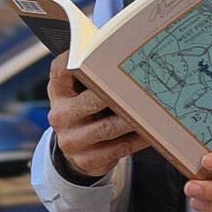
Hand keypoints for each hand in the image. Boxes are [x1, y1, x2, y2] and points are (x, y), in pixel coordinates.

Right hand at [47, 53, 149, 179]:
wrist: (75, 147)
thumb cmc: (85, 108)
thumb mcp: (80, 90)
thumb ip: (93, 76)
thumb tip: (125, 55)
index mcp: (58, 91)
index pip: (62, 70)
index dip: (77, 59)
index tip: (98, 51)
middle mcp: (60, 116)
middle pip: (91, 101)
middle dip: (116, 93)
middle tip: (140, 85)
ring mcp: (72, 140)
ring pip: (108, 127)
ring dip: (132, 118)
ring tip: (152, 109)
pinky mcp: (87, 160)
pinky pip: (119, 148)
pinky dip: (137, 139)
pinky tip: (151, 131)